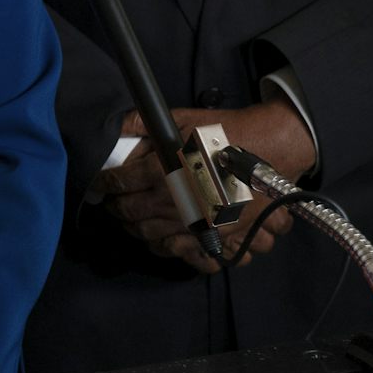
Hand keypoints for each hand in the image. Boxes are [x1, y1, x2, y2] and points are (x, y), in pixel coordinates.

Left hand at [95, 100, 311, 274]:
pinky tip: (156, 235)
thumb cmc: (226, 134)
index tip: (101, 182)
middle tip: (111, 201)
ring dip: (133, 226)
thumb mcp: (182, 121)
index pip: (119, 182)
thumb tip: (115, 125)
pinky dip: (161, 245)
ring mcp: (194, 224)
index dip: (105, 183)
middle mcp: (175, 202)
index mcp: (163, 172)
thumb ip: (143, 122)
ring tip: (129, 218)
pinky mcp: (213, 237)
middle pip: (129, 212)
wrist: (271, 151)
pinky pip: (176, 250)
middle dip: (115, 207)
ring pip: (148, 234)